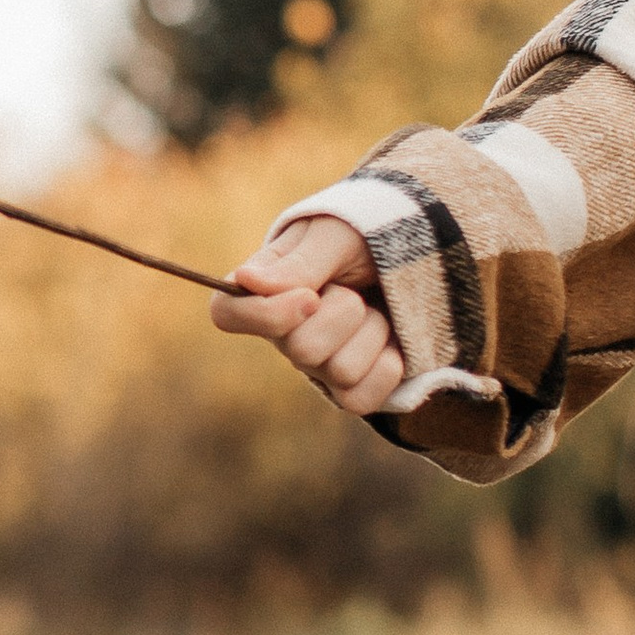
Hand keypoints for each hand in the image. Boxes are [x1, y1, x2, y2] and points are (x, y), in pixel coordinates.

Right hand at [208, 215, 404, 417]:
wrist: (408, 260)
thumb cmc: (361, 242)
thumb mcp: (335, 236)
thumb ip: (298, 263)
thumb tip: (246, 280)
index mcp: (264, 290)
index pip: (226, 313)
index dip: (264, 315)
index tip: (310, 297)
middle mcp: (283, 334)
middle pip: (301, 349)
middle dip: (344, 312)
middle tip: (353, 288)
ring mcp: (316, 366)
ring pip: (341, 372)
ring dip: (373, 331)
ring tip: (374, 307)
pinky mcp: (348, 389)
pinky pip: (362, 398)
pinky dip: (388, 364)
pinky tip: (390, 342)